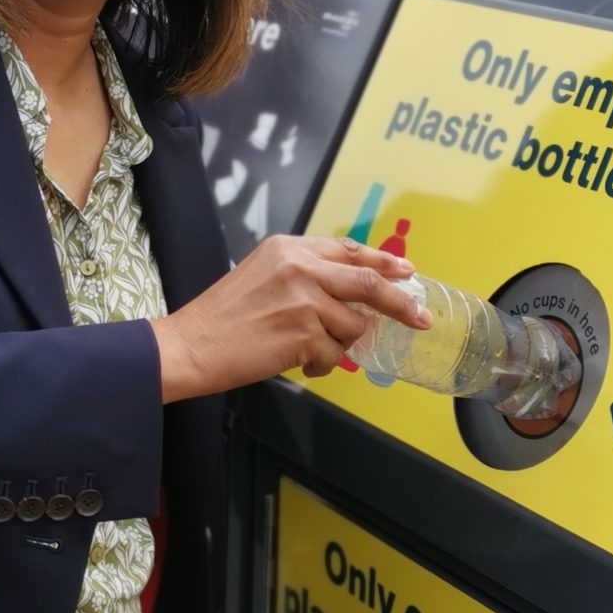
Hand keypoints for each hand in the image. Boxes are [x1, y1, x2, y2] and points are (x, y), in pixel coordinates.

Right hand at [151, 235, 426, 401]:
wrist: (191, 344)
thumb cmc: (222, 316)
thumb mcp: (262, 273)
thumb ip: (304, 274)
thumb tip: (350, 293)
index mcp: (290, 248)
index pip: (349, 250)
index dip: (382, 262)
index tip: (407, 272)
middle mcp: (301, 267)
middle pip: (368, 281)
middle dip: (400, 302)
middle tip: (421, 317)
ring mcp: (305, 300)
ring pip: (353, 326)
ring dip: (339, 344)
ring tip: (306, 349)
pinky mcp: (304, 333)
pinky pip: (335, 354)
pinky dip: (321, 364)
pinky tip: (297, 362)